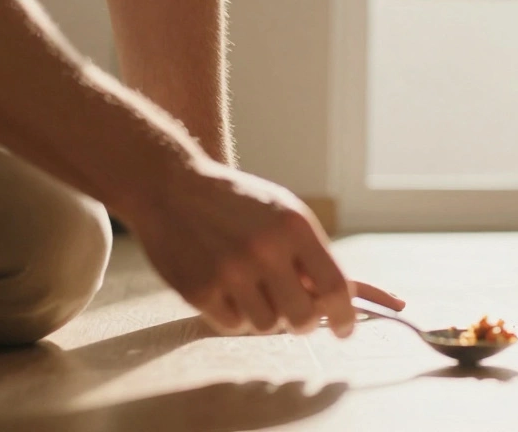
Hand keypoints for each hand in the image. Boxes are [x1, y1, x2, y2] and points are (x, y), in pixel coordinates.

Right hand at [121, 159, 404, 336]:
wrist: (172, 188)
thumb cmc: (237, 205)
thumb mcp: (283, 214)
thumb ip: (309, 255)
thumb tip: (336, 303)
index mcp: (295, 227)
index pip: (336, 288)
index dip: (344, 316)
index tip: (344, 328)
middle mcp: (265, 249)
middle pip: (303, 317)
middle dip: (304, 322)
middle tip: (297, 316)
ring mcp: (230, 271)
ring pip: (267, 326)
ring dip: (266, 317)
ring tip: (254, 292)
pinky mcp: (199, 289)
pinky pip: (232, 325)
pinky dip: (234, 316)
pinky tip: (226, 290)